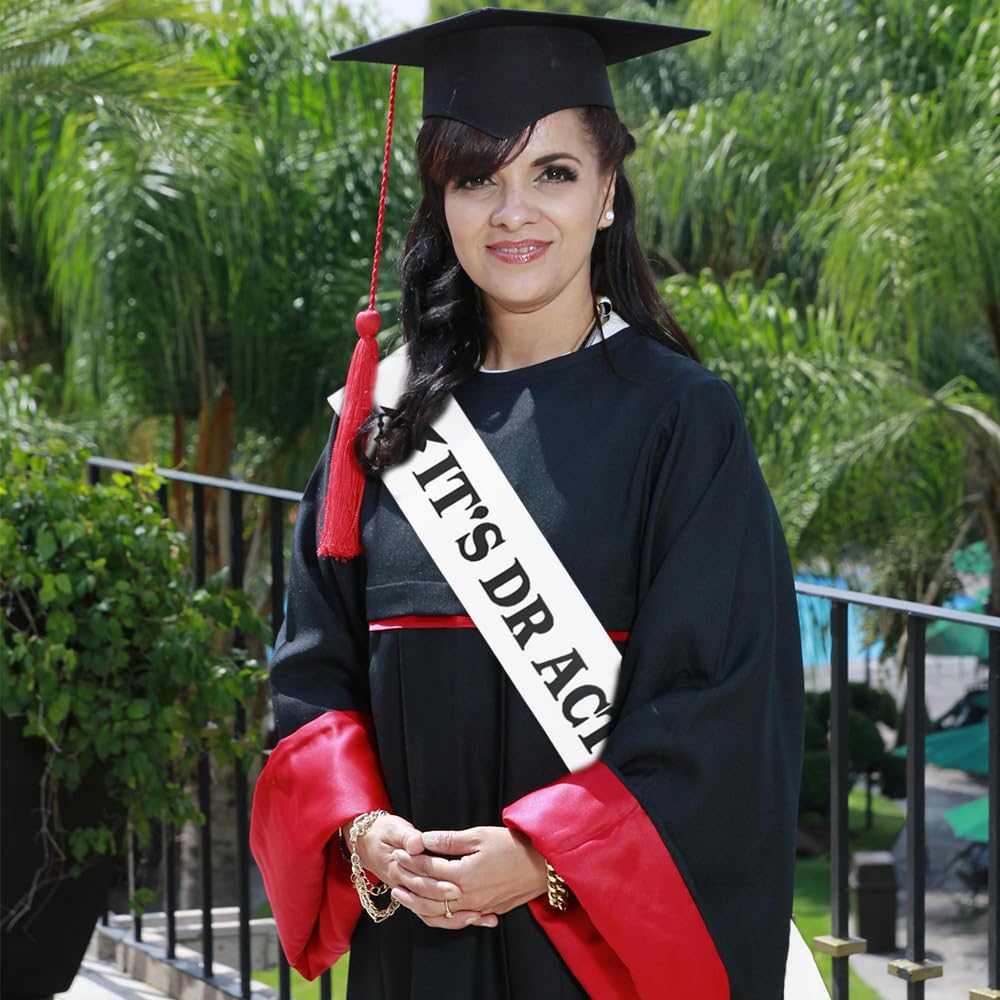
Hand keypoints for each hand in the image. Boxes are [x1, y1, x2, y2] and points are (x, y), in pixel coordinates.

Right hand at [343, 813, 495, 929]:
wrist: (367, 844)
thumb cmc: (383, 833)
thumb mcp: (393, 829)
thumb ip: (406, 836)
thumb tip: (416, 844)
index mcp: (397, 870)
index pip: (419, 881)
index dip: (437, 885)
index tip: (456, 886)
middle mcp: (403, 887)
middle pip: (427, 901)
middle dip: (451, 904)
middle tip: (474, 905)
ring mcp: (410, 894)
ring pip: (431, 915)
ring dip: (455, 918)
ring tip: (478, 916)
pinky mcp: (416, 897)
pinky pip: (433, 915)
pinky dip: (452, 920)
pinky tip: (473, 918)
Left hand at [391, 825, 546, 921]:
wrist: (542, 866)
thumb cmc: (513, 846)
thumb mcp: (480, 835)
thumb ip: (449, 840)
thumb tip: (425, 839)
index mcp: (464, 874)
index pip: (429, 868)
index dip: (412, 860)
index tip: (399, 851)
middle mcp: (467, 896)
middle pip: (429, 893)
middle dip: (409, 881)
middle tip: (394, 871)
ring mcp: (476, 907)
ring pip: (439, 912)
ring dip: (418, 903)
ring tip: (403, 896)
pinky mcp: (486, 912)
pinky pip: (456, 920)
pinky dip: (439, 916)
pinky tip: (431, 910)